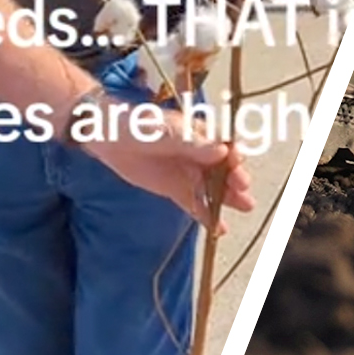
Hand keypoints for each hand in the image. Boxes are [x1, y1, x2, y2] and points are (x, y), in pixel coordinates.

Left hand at [79, 107, 255, 234]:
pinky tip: (219, 228)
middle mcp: (198, 154)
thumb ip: (193, 144)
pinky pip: (194, 203)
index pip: (223, 145)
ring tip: (245, 207)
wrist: (108, 137)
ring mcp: (187, 173)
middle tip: (243, 189)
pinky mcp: (174, 189)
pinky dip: (206, 215)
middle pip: (222, 169)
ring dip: (228, 198)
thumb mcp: (167, 132)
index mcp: (199, 134)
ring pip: (212, 188)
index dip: (233, 155)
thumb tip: (222, 151)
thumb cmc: (138, 126)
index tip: (238, 162)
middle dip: (235, 179)